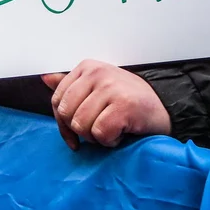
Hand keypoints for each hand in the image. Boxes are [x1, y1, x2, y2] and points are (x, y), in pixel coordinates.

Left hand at [41, 60, 170, 150]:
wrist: (164, 106)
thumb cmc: (128, 100)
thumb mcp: (97, 87)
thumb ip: (71, 84)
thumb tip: (45, 78)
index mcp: (87, 68)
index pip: (57, 101)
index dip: (63, 124)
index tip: (74, 135)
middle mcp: (97, 74)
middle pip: (67, 114)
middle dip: (81, 130)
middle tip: (99, 129)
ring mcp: (110, 88)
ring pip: (82, 125)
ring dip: (96, 137)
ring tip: (112, 129)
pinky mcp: (123, 105)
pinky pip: (100, 133)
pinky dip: (110, 141)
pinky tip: (121, 132)